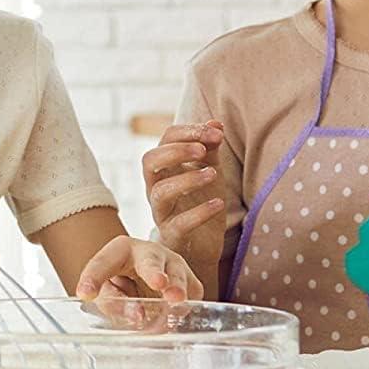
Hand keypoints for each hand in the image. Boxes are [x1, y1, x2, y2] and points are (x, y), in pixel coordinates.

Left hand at [74, 235, 202, 303]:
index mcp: (121, 249)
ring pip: (177, 276)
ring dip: (176, 289)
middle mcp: (150, 252)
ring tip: (175, 300)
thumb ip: (114, 302)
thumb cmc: (123, 283)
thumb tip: (138, 315)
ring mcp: (174, 265)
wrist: (147, 277)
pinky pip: (190, 297)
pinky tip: (173, 317)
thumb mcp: (107, 292)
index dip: (93, 278)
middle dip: (153, 271)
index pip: (103, 263)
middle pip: (150, 261)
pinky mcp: (191, 282)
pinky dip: (181, 310)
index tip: (85, 293)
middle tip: (158, 282)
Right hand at [142, 121, 226, 250]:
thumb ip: (210, 148)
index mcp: (165, 167)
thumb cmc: (201, 202)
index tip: (217, 133)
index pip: (165, 139)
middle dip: (175, 151)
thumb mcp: (209, 170)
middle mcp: (156, 187)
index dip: (189, 132)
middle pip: (150, 162)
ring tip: (213, 175)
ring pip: (160, 192)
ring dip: (187, 179)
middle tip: (202, 150)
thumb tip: (216, 123)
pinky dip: (199, 213)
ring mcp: (161, 212)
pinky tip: (218, 203)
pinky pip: (179, 224)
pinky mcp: (172, 236)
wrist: (203, 244)